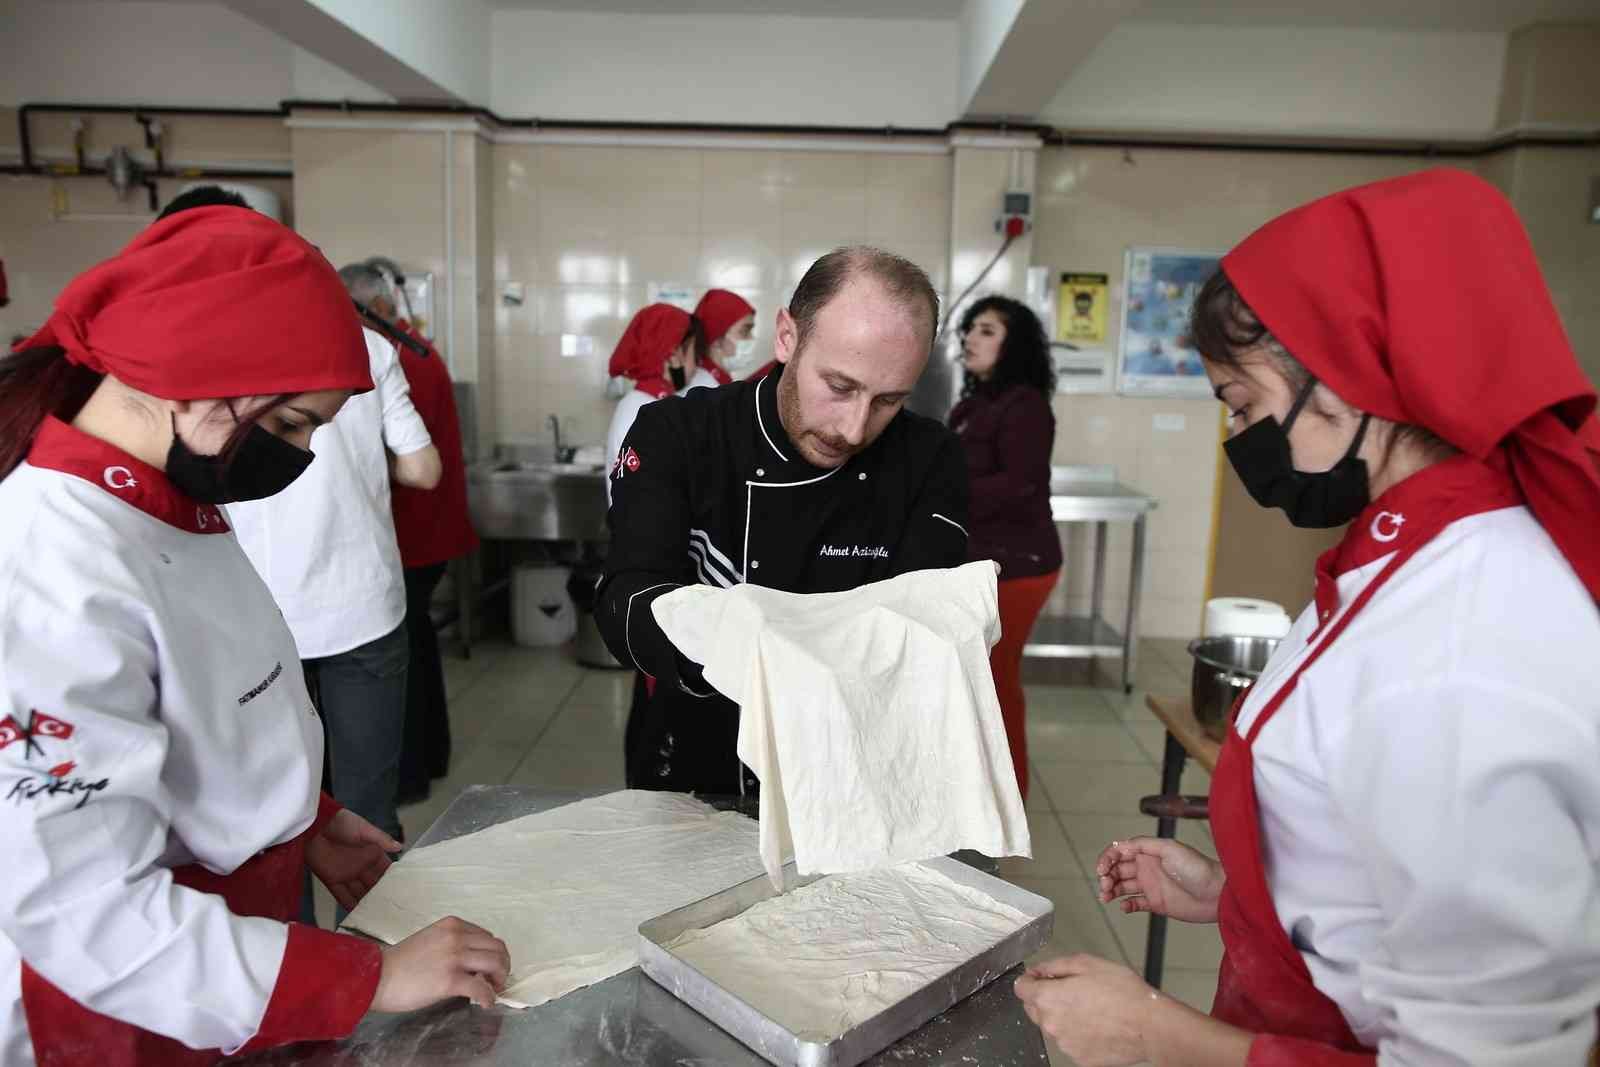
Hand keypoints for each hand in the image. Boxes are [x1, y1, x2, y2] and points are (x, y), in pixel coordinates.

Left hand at [306, 808, 400, 910]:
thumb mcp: (364, 829)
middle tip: (392, 911)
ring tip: (378, 917)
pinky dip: (349, 905)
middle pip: (374, 884)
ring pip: (359, 892)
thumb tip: (400, 847)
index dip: (393, 881)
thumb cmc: (341, 823)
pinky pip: (342, 895)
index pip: (386, 870)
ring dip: (367, 903)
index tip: (403, 893)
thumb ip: (381, 839)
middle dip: (382, 896)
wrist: (313, 826)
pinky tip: (358, 915)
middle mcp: (361, 866)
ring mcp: (347, 874)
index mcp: (372, 853)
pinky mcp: (332, 880)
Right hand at [372, 916, 510, 1011]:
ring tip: (493, 990)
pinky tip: (486, 1003)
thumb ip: (452, 943)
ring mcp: (454, 957)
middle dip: (502, 965)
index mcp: (452, 925)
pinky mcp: (450, 980)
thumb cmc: (399, 962)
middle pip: (497, 948)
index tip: (489, 967)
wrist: (377, 977)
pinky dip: (489, 997)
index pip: (487, 936)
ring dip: (500, 979)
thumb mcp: (430, 940)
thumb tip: (472, 960)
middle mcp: (457, 937)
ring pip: (496, 963)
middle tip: (497, 980)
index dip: (493, 953)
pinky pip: (482, 988)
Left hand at [1014, 955, 1153, 1066]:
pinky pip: (1069, 1042)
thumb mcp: (1088, 963)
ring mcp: (1064, 1044)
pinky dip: (1077, 1033)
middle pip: (1034, 1008)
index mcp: (1049, 998)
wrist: (1149, 1026)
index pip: (1020, 988)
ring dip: (1063, 1016)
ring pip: (1053, 1026)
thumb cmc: (1124, 993)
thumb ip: (1056, 965)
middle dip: (1046, 997)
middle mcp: (1051, 1024)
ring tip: (1091, 1008)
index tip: (1040, 977)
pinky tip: (1097, 1024)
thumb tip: (1039, 970)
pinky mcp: (1078, 1058)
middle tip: (1074, 990)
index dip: (1030, 980)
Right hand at [1096, 836, 1223, 922]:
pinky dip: (1125, 905)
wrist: (1217, 894)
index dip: (1106, 859)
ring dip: (1111, 890)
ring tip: (1106, 897)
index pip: (1119, 852)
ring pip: (1122, 887)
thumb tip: (1120, 845)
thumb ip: (1143, 844)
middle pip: (1117, 870)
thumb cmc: (1198, 868)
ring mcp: (1150, 886)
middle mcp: (1146, 868)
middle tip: (1104, 887)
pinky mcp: (1155, 903)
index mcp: (1148, 852)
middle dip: (1106, 877)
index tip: (1102, 870)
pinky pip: (1134, 903)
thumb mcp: (1169, 848)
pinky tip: (1123, 907)